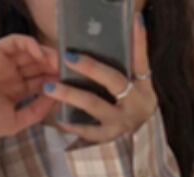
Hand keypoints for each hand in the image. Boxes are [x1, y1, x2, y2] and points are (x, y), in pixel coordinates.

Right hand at [0, 34, 60, 137]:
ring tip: (56, 62)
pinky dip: (30, 44)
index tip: (69, 83)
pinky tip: (40, 54)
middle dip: (53, 66)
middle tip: (67, 69)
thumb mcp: (16, 122)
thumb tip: (55, 98)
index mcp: (18, 91)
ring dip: (45, 55)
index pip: (41, 80)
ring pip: (30, 52)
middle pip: (39, 65)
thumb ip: (36, 111)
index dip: (55, 80)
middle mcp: (13, 74)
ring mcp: (5, 62)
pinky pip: (16, 42)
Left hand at [43, 12, 156, 143]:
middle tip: (68, 56)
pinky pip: (88, 131)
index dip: (138, 41)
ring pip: (94, 105)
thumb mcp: (139, 83)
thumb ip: (134, 58)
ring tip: (50, 86)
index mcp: (143, 87)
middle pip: (114, 81)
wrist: (139, 139)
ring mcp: (120, 123)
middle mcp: (134, 104)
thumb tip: (134, 23)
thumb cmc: (134, 103)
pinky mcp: (108, 137)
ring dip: (71, 95)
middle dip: (91, 67)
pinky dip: (72, 125)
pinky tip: (58, 117)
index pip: (141, 60)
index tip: (134, 20)